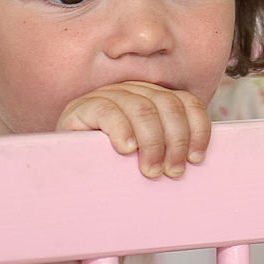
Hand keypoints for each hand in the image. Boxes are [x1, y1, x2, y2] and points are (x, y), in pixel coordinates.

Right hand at [55, 81, 210, 178]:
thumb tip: (197, 165)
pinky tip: (126, 149)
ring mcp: (108, 96)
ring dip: (153, 142)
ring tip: (151, 170)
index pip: (186, 102)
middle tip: (172, 172)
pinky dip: (122, 130)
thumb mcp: (145, 157)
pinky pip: (108, 111)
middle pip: (168, 105)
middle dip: (176, 140)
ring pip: (142, 108)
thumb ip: (168, 152)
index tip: (197, 158)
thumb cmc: (110, 167)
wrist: (66, 170)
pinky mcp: (83, 107)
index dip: (197, 128)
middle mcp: (134, 91)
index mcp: (153, 98)